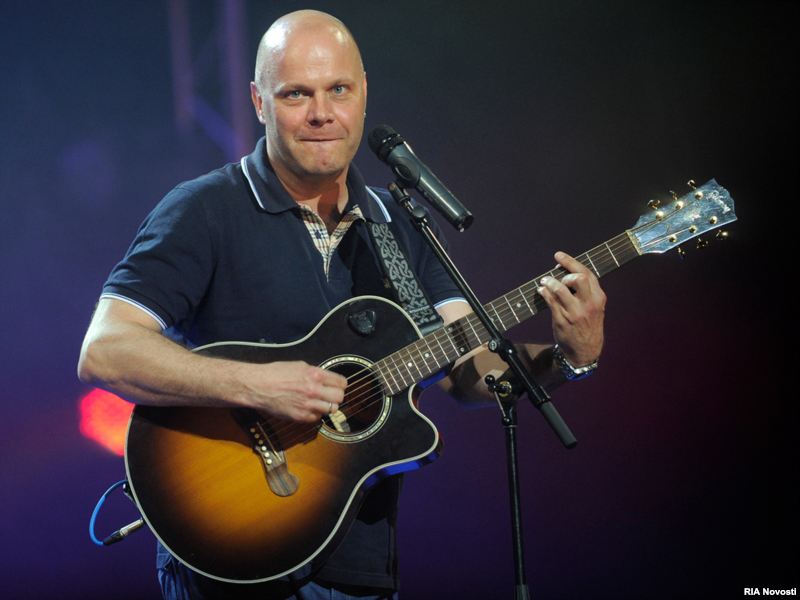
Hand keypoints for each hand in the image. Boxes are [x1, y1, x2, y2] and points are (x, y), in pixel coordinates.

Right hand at [235, 360, 346, 422]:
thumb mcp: (299, 366)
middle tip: (331, 395)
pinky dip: (315, 414)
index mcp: (315, 374)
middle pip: (340, 397)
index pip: (341, 382)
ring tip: (320, 402)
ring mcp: (308, 405)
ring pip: (332, 409)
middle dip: (337, 396)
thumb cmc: (275, 373)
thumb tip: (326, 378)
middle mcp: (314, 390)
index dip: (340, 384)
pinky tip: (308, 408)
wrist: (258, 386)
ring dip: (327, 406)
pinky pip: (317, 418)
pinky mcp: (301, 416)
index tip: (338, 385)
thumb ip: (315, 373)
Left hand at [537, 251, 605, 365]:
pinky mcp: (562, 320)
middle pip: (578, 278)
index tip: (559, 256)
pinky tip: (541, 290)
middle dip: (565, 272)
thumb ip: (586, 291)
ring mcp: (575, 313)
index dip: (571, 262)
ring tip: (545, 281)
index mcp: (598, 298)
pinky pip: (550, 301)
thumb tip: (566, 272)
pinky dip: (544, 292)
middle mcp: (588, 304)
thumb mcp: (595, 307)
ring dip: (550, 282)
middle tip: (556, 275)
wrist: (586, 351)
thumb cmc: (589, 325)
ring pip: (560, 289)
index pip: (587, 274)